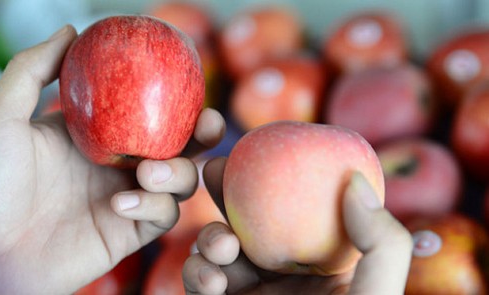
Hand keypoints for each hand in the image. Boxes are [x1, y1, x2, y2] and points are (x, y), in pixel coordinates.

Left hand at [0, 25, 224, 294]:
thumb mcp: (3, 117)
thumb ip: (33, 69)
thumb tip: (72, 31)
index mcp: (101, 137)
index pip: (152, 116)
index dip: (180, 102)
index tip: (191, 86)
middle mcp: (121, 166)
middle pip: (181, 148)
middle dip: (203, 136)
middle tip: (207, 125)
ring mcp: (129, 198)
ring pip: (181, 182)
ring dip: (176, 173)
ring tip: (147, 171)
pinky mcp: (131, 232)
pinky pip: (163, 217)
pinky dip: (153, 206)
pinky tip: (121, 203)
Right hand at [182, 158, 412, 294]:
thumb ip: (382, 242)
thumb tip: (355, 180)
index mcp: (323, 261)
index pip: (295, 207)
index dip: (272, 174)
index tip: (252, 149)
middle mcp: (287, 272)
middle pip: (252, 220)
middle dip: (226, 195)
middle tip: (211, 170)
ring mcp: (253, 292)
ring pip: (220, 250)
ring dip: (209, 240)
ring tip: (219, 246)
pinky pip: (204, 284)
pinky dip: (198, 275)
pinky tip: (208, 278)